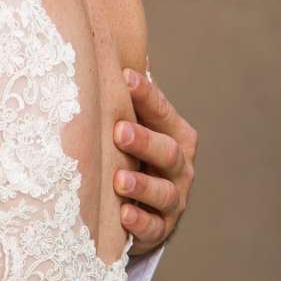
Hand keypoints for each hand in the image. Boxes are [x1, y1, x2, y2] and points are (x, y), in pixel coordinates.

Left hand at [115, 70, 197, 252]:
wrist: (140, 211)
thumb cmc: (132, 158)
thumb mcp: (132, 129)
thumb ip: (123, 102)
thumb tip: (100, 50)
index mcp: (175, 135)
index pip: (162, 112)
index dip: (146, 95)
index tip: (125, 77)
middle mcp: (180, 167)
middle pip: (168, 151)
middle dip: (144, 140)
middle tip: (118, 131)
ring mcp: (173, 200)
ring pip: (164, 192)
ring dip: (142, 184)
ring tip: (119, 179)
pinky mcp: (160, 230)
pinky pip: (153, 227)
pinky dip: (140, 221)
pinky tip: (123, 214)